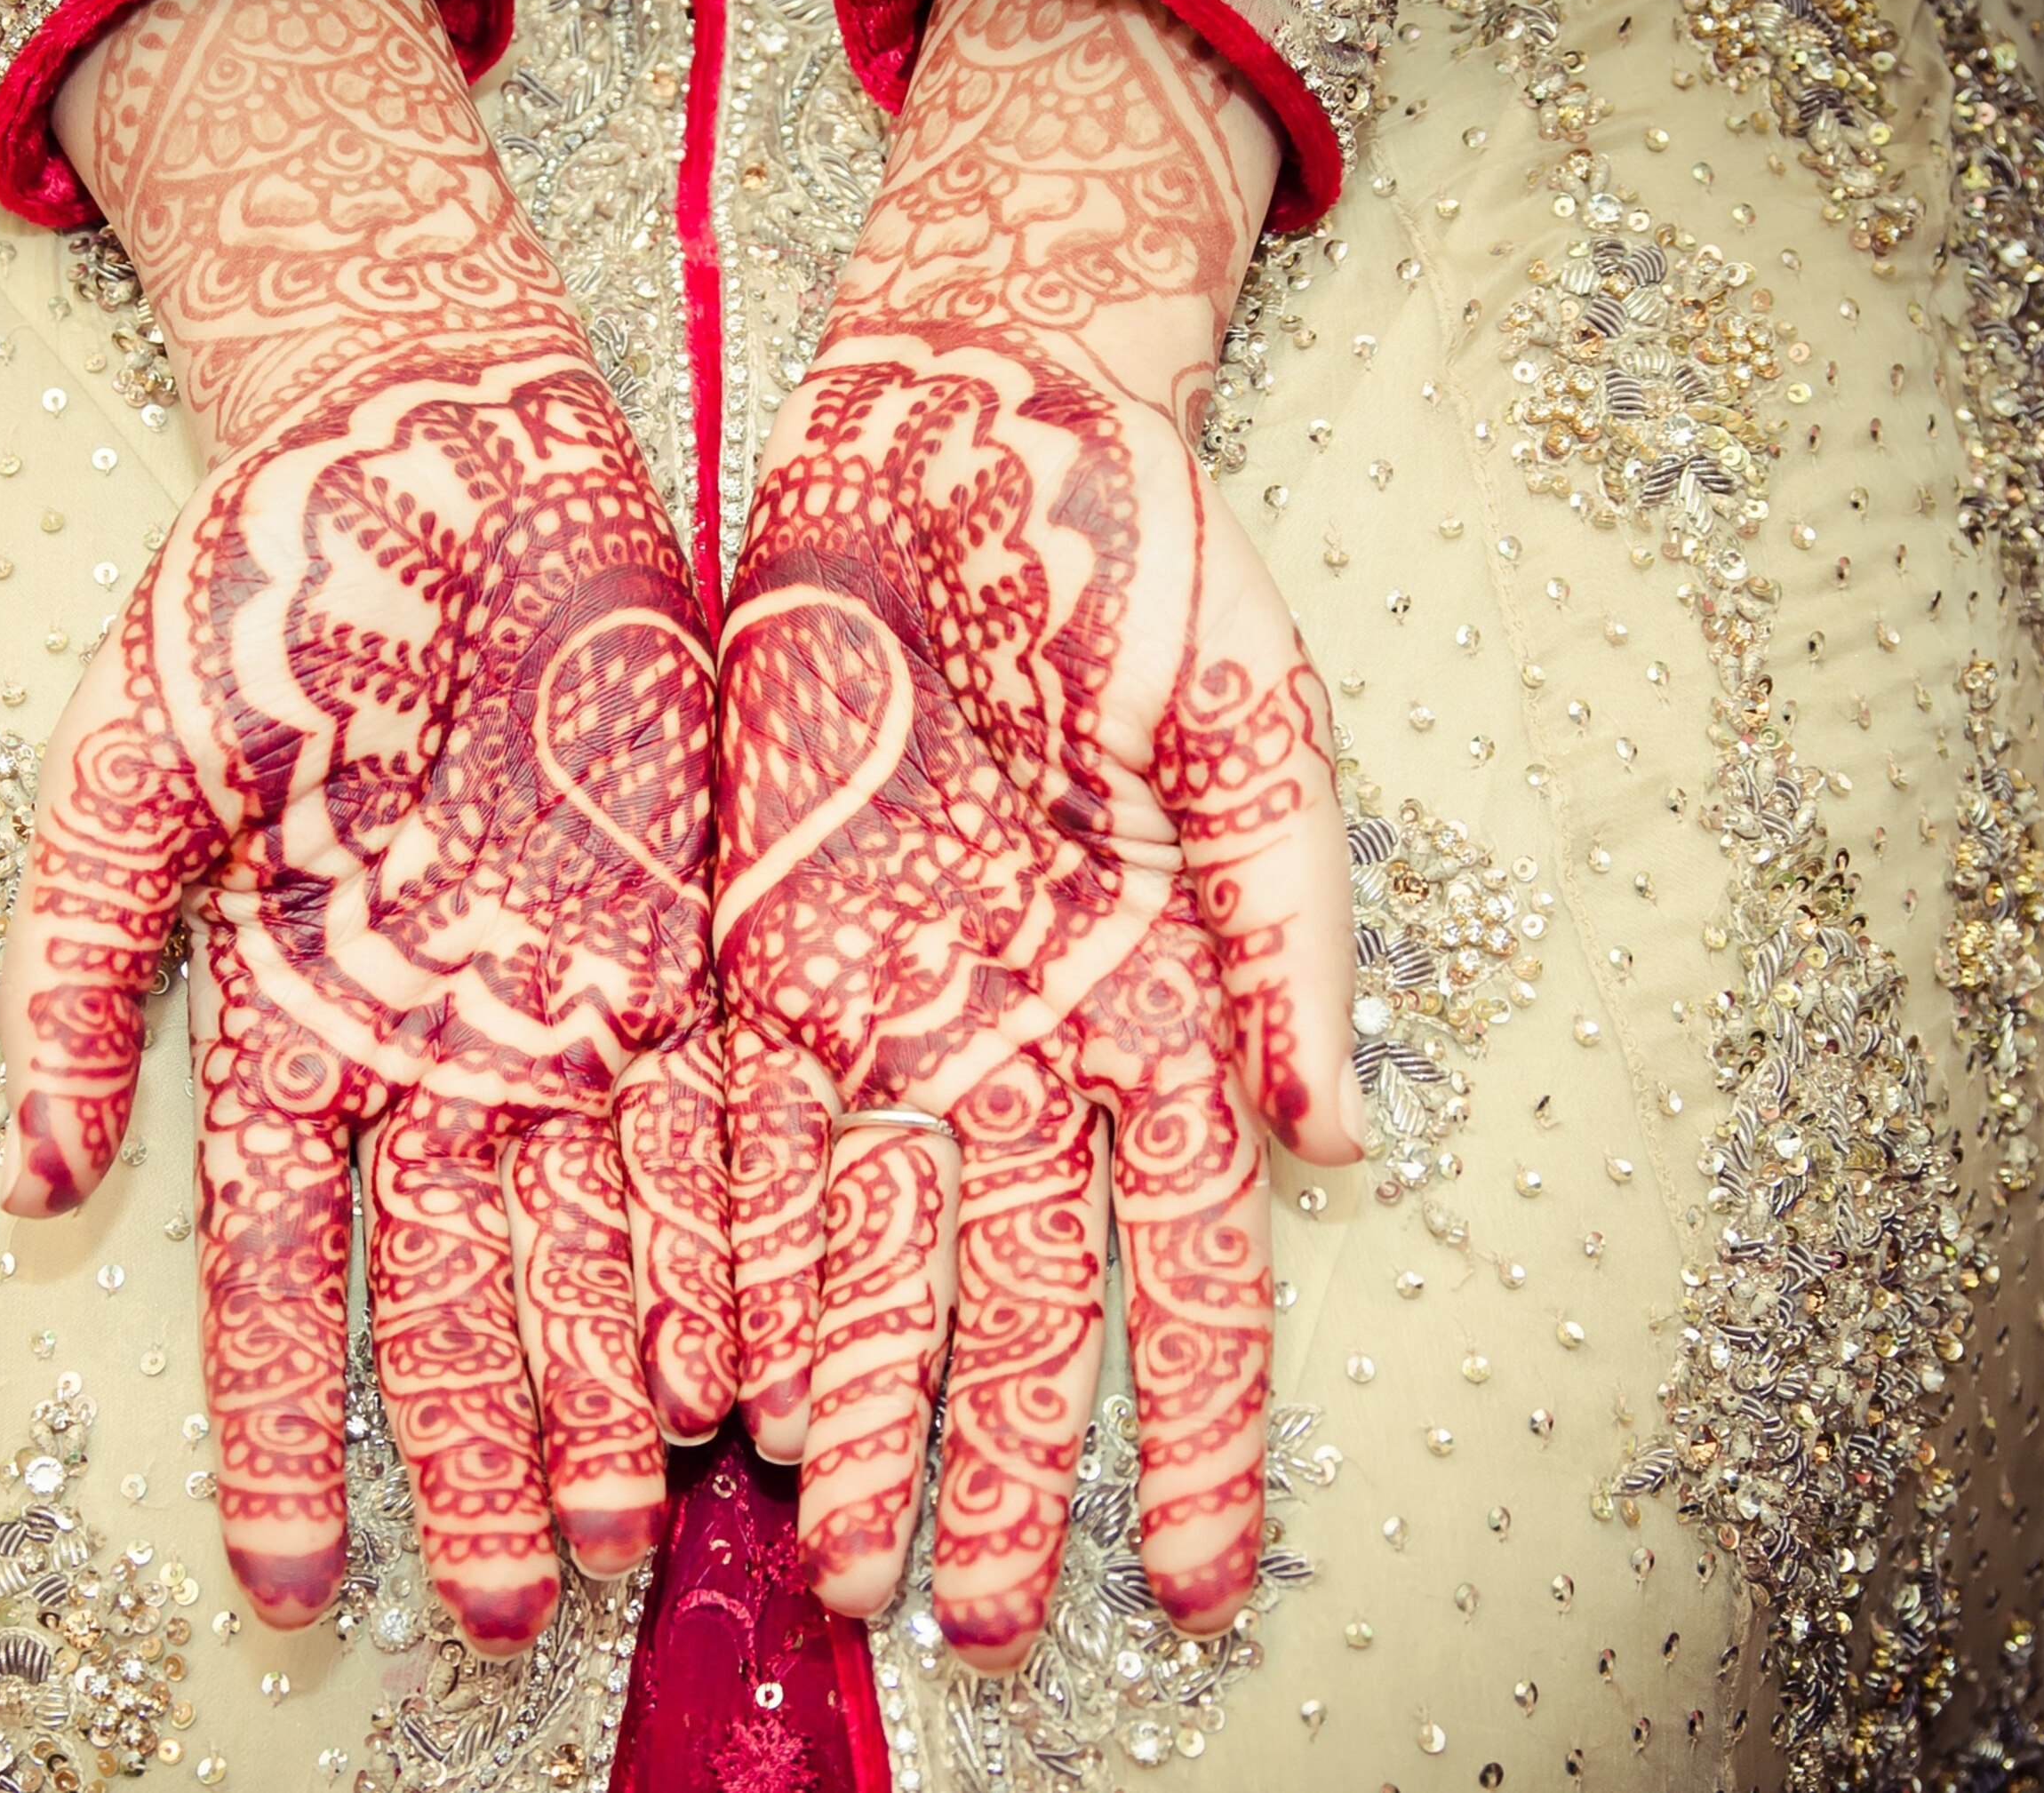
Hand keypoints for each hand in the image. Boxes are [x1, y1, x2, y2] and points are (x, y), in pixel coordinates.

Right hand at [0, 0, 716, 1657]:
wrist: (441, 445)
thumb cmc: (259, 589)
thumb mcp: (126, 771)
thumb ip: (71, 973)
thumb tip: (29, 1172)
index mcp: (294, 1018)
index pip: (279, 1274)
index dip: (285, 1430)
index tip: (296, 1572)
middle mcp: (437, 1039)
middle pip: (453, 1294)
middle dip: (475, 1453)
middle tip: (499, 1604)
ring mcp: (564, 997)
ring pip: (590, 1235)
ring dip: (602, 1388)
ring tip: (618, 1534)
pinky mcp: (684, 936)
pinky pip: (712, 1118)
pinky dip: (722, 1238)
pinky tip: (738, 1360)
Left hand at [716, 0, 1357, 1670]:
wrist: (966, 424)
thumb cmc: (1138, 554)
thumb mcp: (1255, 719)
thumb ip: (1283, 929)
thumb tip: (1331, 1137)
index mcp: (1150, 999)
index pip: (1178, 1262)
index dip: (1183, 1425)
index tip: (1191, 1572)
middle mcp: (1009, 1032)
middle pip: (1006, 1294)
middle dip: (993, 1464)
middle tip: (975, 1620)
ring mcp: (883, 997)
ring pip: (866, 1245)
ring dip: (856, 1404)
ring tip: (841, 1554)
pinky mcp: (759, 939)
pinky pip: (734, 1124)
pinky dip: (725, 1251)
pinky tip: (712, 1378)